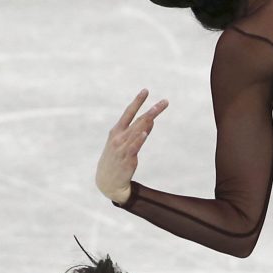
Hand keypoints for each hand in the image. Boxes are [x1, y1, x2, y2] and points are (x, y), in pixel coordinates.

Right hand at [96, 89, 168, 203]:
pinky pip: (134, 147)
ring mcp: (122, 147)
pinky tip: (145, 132)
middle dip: (152, 111)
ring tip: (157, 112)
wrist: (107, 181)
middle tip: (165, 102)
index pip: (128, 112)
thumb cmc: (116, 160)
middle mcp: (119, 137)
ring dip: (148, 121)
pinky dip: (139, 139)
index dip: (137, 101)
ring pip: (137, 131)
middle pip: (138, 120)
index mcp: (116, 131)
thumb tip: (151, 121)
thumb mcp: (124, 144)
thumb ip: (138, 133)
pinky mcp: (127, 158)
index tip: (146, 90)